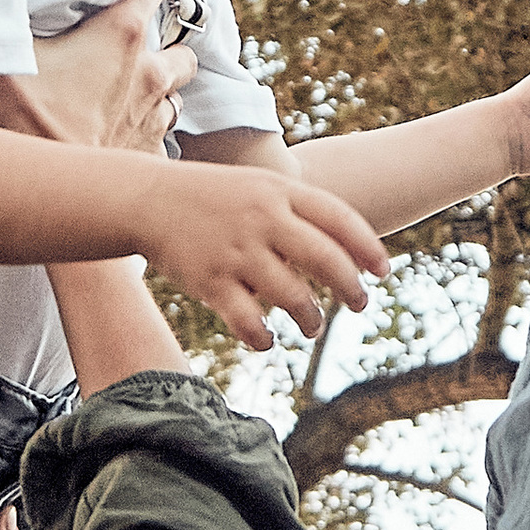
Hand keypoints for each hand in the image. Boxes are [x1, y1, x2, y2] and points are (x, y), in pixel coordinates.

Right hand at [0, 0, 190, 156]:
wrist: (44, 191)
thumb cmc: (21, 117)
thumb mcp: (2, 54)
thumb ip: (6, 16)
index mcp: (121, 35)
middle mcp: (149, 73)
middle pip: (183, 53)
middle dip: (168, 52)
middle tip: (137, 57)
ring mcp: (155, 119)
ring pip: (175, 101)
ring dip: (157, 98)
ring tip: (128, 102)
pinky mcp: (150, 157)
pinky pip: (162, 144)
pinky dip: (147, 141)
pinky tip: (121, 143)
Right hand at [144, 161, 388, 353]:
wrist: (147, 198)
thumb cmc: (214, 197)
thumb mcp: (259, 187)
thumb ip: (300, 211)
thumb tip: (347, 250)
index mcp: (279, 192)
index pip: (339, 218)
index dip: (367, 248)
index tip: (382, 272)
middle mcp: (262, 219)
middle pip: (326, 259)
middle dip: (351, 288)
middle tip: (360, 304)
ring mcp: (236, 251)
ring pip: (293, 296)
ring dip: (311, 319)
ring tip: (313, 326)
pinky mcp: (209, 280)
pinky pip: (247, 320)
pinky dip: (262, 338)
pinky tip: (267, 341)